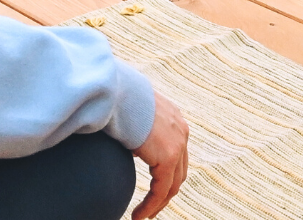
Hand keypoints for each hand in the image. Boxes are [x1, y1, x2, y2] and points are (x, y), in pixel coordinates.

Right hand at [132, 91, 189, 219]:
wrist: (120, 94)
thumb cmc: (120, 101)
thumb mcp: (134, 114)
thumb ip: (137, 128)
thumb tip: (127, 136)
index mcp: (175, 120)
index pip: (177, 155)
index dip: (166, 175)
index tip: (154, 190)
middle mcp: (181, 131)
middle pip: (179, 171)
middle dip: (165, 193)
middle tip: (150, 209)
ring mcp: (178, 143)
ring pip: (173, 184)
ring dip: (158, 203)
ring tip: (143, 216)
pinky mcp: (169, 156)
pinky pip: (163, 189)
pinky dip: (152, 205)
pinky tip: (138, 215)